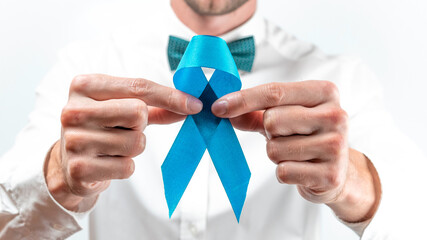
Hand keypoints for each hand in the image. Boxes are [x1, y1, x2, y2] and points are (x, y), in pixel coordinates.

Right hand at [45, 74, 201, 210]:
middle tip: (124, 129)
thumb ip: (155, 105)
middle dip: (140, 125)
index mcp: (84, 86)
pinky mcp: (79, 169)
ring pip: (136, 142)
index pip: (138, 86)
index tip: (195, 105)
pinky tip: (107, 163)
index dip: (170, 96)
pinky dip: (125, 166)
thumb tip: (190, 105)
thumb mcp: (120, 108)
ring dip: (133, 148)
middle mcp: (74, 110)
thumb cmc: (101, 128)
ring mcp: (74, 140)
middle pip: (138, 113)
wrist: (67, 164)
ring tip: (113, 147)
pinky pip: (127, 167)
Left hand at [212, 80, 380, 222]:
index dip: (242, 100)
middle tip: (286, 136)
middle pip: (272, 120)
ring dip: (276, 154)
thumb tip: (223, 109)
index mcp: (325, 93)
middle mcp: (336, 115)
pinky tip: (301, 169)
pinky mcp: (330, 174)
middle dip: (269, 133)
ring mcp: (336, 146)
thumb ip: (254, 112)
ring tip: (295, 153)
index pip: (275, 92)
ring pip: (275, 149)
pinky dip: (284, 172)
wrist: (337, 172)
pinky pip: (283, 171)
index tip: (218, 107)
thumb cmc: (306, 137)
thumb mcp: (284, 117)